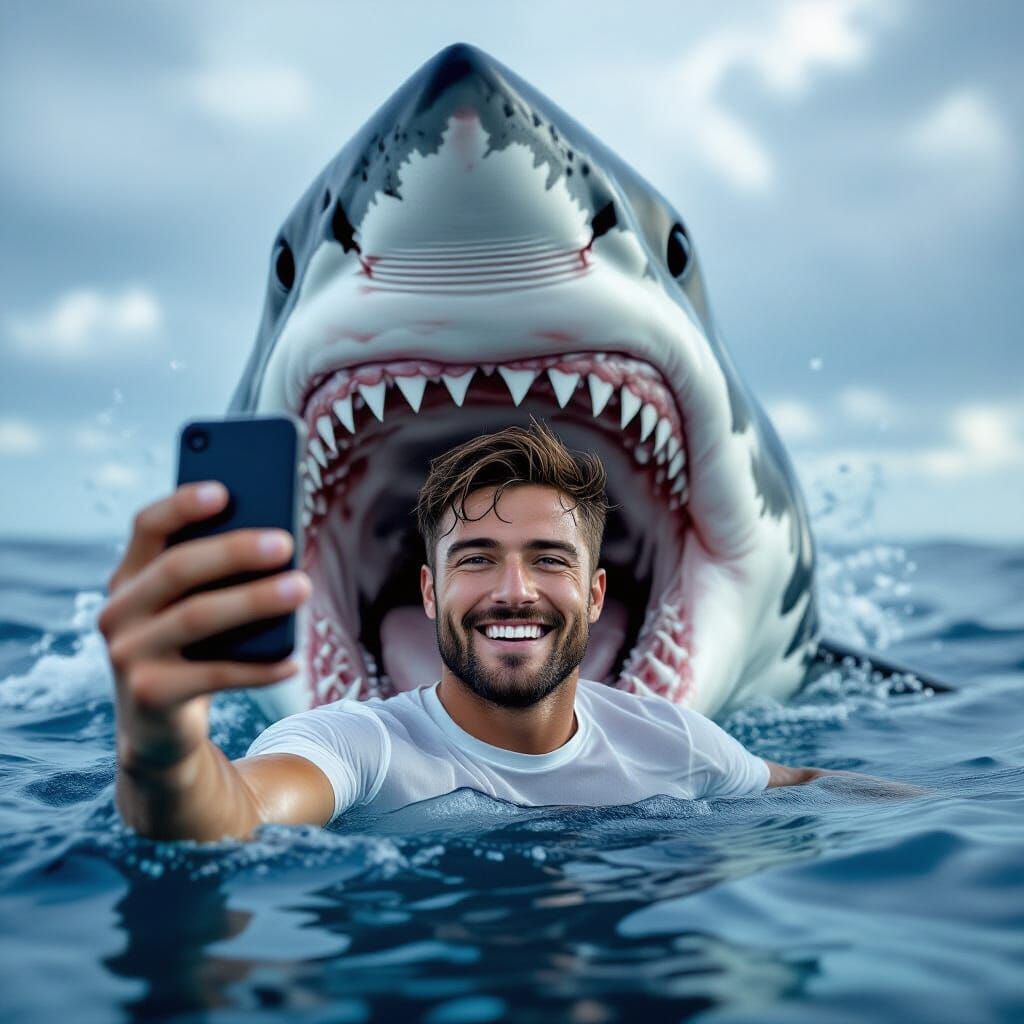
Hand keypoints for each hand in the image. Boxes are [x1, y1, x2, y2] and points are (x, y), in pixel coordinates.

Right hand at [99, 481, 310, 778]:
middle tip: (286, 542)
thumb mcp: (192, 608)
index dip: (182, 504)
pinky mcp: (149, 696)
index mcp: (130, 578)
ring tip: (303, 587)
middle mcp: (118, 612)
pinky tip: (294, 659)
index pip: (146, 527)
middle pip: (177, 568)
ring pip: (197, 617)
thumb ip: (216, 578)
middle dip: (234, 551)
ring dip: (255, 600)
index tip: (224, 489)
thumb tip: (278, 545)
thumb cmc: (191, 650)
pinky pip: (214, 676)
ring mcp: (128, 655)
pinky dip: (259, 667)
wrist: (158, 728)